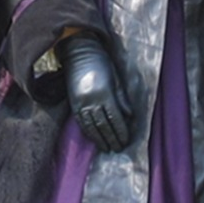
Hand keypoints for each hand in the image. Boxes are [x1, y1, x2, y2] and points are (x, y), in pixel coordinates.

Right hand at [60, 33, 132, 151]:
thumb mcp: (116, 78)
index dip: (120, 132)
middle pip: (103, 125)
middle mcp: (92, 100)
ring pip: (91, 126)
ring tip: (106, 148)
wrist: (79, 53)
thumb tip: (130, 116)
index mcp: (105, 93)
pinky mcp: (73, 103)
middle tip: (118, 149)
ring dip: (99, 139)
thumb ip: (122, 98)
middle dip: (111, 139)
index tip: (125, 141)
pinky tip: (93, 138)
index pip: (115, 118)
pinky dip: (88, 132)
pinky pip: (81, 122)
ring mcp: (81, 102)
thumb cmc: (102, 63)